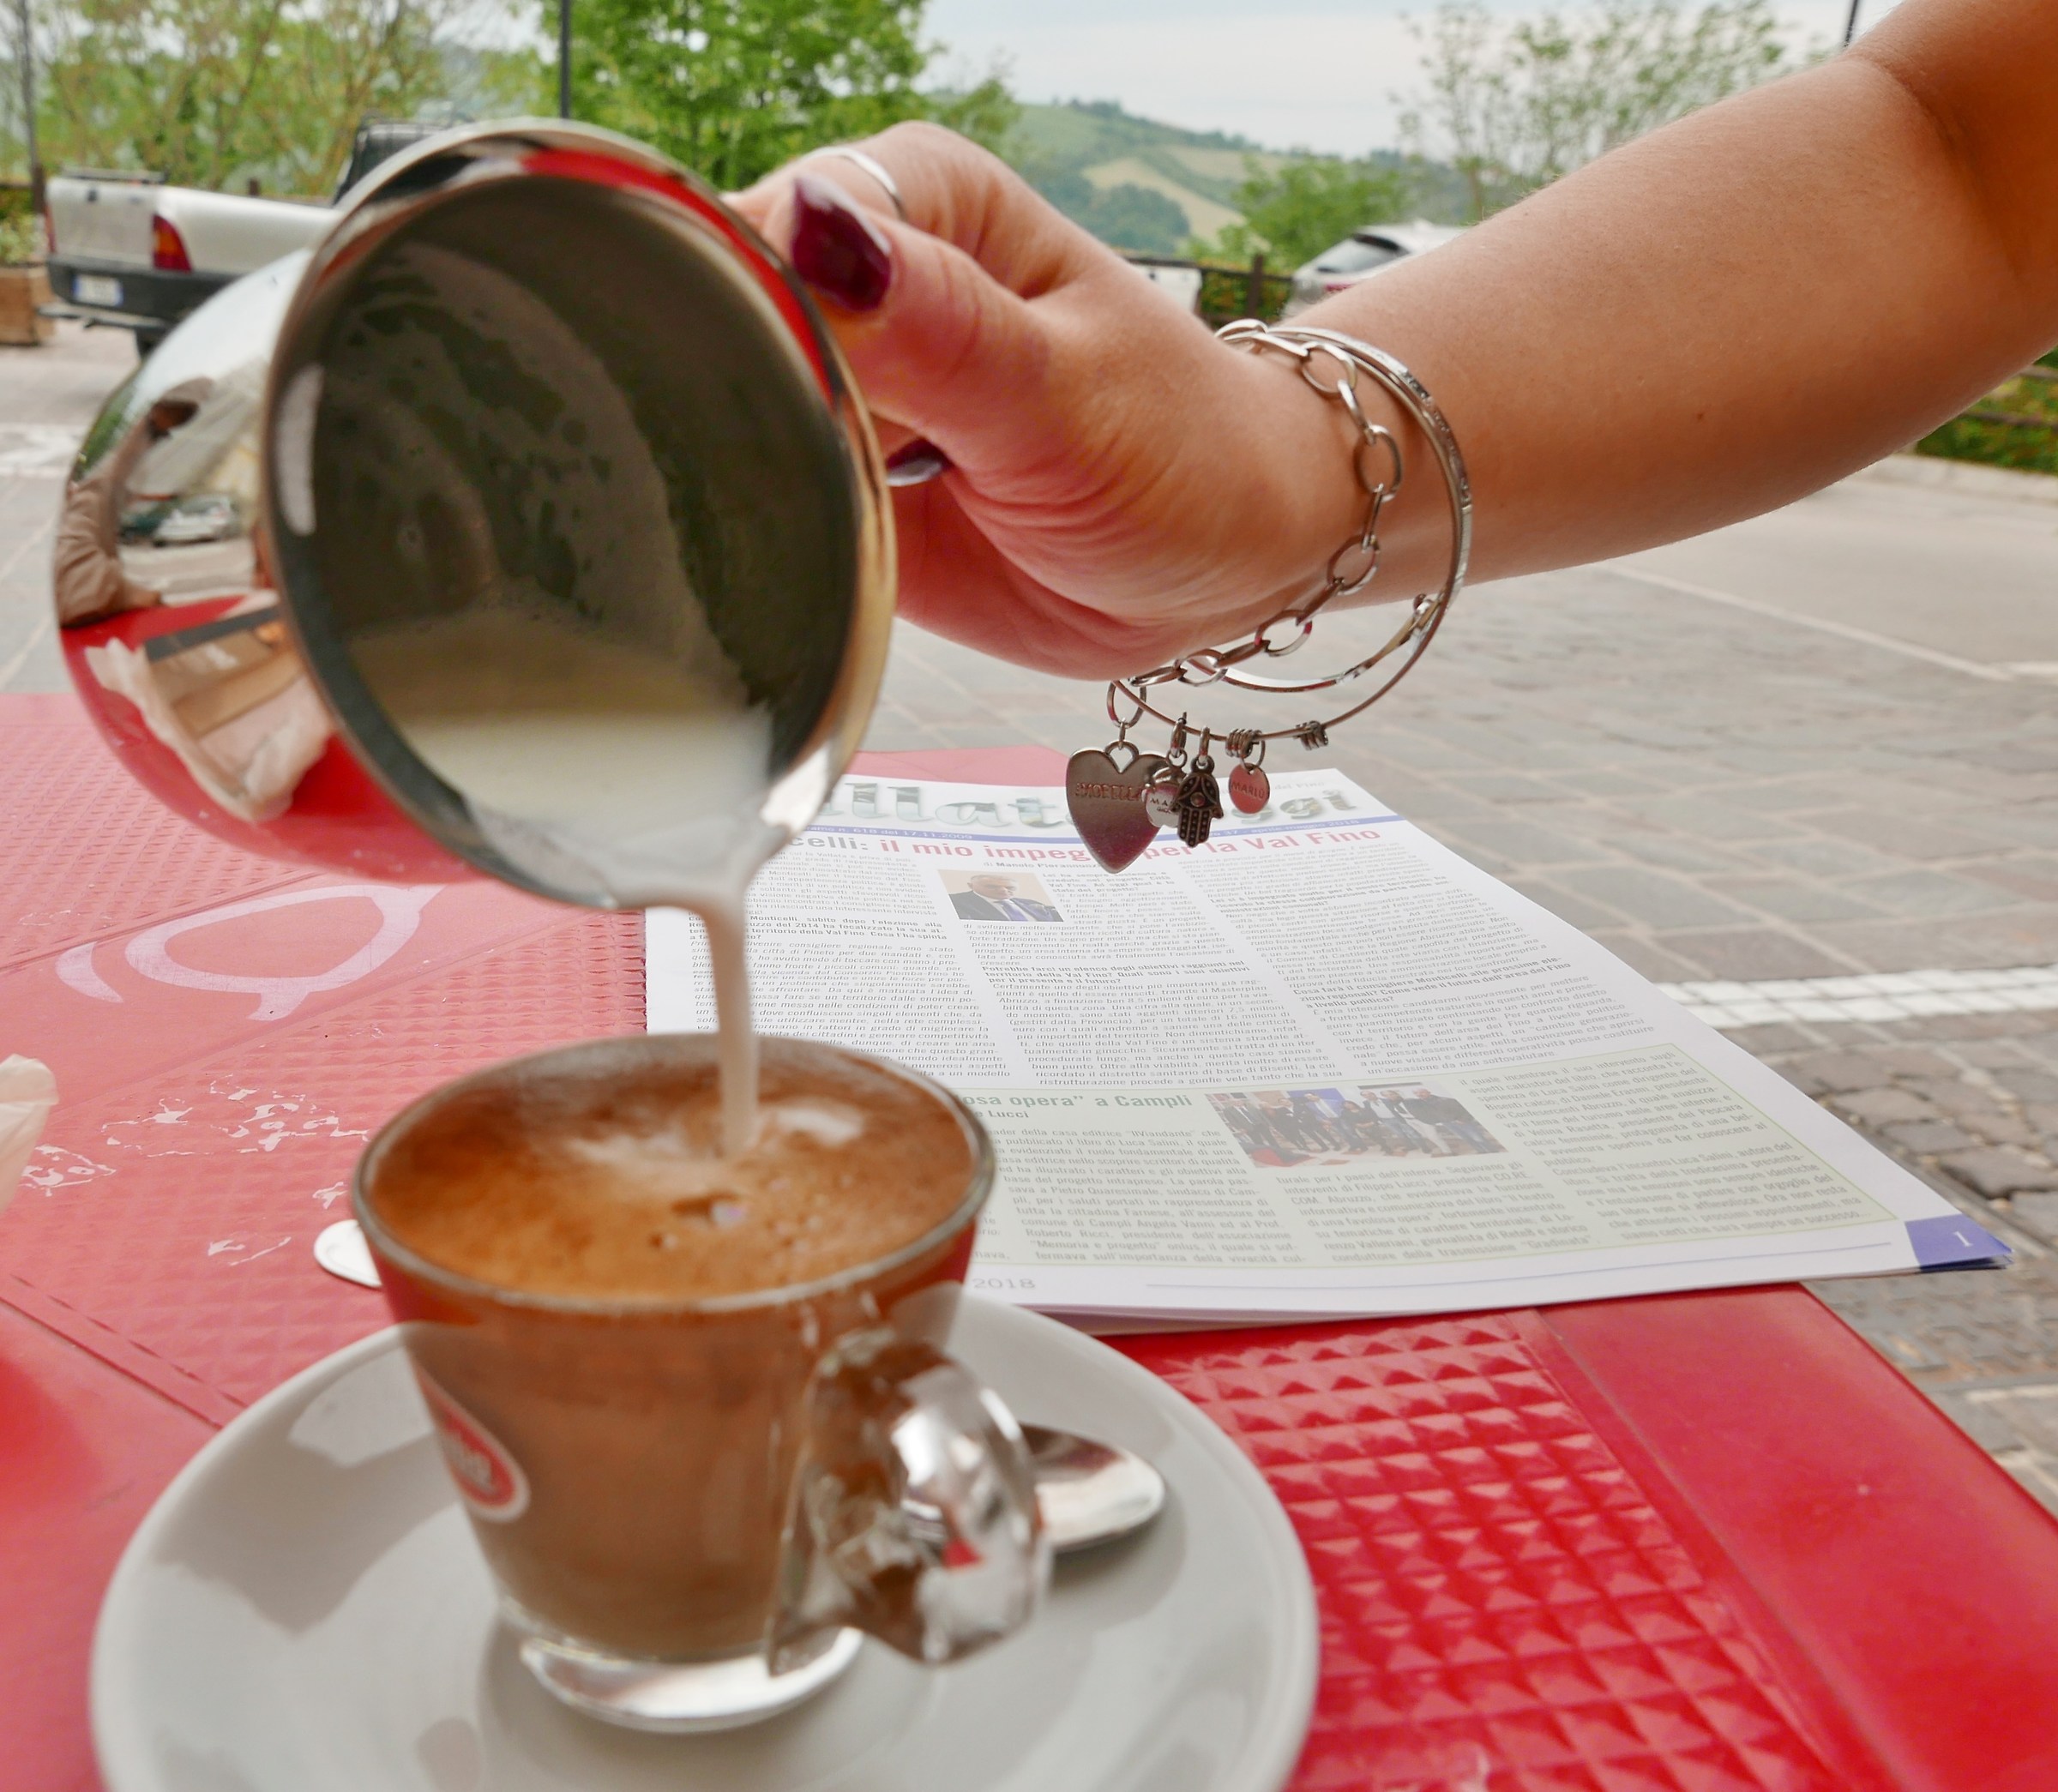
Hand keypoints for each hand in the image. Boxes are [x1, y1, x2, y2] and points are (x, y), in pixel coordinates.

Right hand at [731, 126, 1411, 680]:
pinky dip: (766, 541)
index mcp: (912, 203)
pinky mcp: (832, 484)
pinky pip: (757, 509)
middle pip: (719, 329)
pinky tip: (805, 563)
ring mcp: (838, 391)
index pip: (764, 232)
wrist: (1223, 560)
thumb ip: (941, 327)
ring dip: (745, 484)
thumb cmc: (1182, 452)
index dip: (750, 319)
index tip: (799, 410)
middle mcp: (859, 283)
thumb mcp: (1068, 393)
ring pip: (724, 423)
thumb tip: (815, 237)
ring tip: (830, 531)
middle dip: (738, 414)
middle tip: (825, 491)